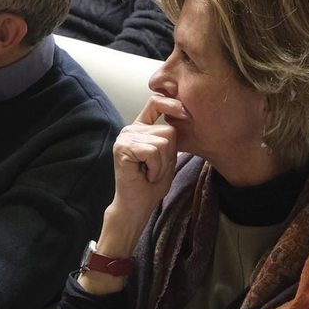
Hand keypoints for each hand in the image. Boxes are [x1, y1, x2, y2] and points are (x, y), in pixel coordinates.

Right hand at [100, 95, 184, 252]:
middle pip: (168, 130)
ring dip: (162, 164)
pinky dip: (155, 168)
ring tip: (150, 173)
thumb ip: (171, 138)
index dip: (172, 104)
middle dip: (169, 154)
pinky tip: (146, 175)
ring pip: (162, 142)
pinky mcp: (123, 148)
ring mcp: (126, 137)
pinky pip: (153, 151)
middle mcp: (131, 129)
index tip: (185, 113)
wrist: (136, 206)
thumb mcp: (167, 157)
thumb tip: (184, 114)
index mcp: (141, 128)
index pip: (156, 103)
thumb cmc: (152, 185)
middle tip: (155, 169)